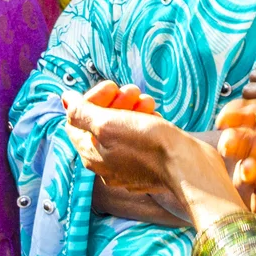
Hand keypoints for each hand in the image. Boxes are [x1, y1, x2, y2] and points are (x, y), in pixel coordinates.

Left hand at [62, 82, 242, 230]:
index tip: (111, 88)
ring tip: (148, 101)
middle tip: (132, 90)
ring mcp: (130, 165)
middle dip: (115, 101)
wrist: (189, 167)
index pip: (77, 121)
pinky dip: (145, 121)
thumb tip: (65, 99)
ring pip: (123, 128)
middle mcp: (107, 163)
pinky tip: (155, 114)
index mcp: (91, 155)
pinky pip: (141, 136)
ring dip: (132, 107)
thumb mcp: (108, 124)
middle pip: (100, 124)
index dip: (92, 99)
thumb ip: (82, 113)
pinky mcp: (151, 163)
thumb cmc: (148, 146)